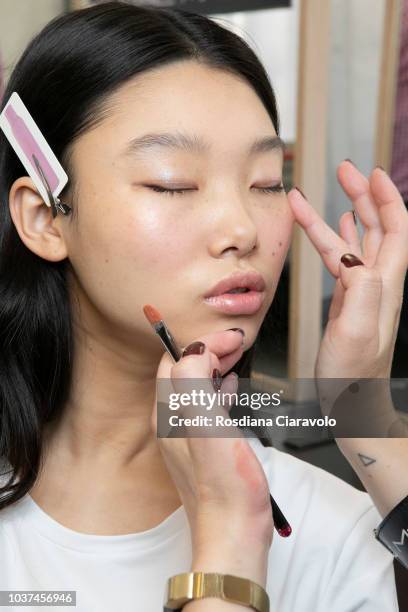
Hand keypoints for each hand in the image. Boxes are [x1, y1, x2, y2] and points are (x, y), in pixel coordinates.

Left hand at [151, 329, 272, 585]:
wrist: (233, 533)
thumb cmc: (224, 485)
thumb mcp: (207, 423)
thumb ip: (195, 380)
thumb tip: (196, 349)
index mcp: (167, 412)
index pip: (174, 358)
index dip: (203, 340)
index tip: (233, 336)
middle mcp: (171, 422)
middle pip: (183, 370)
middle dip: (209, 349)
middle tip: (238, 342)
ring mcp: (187, 436)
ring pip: (195, 386)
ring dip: (215, 366)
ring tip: (237, 356)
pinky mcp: (205, 448)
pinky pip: (207, 406)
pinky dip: (219, 388)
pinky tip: (232, 387)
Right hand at [288, 162, 407, 380]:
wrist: (350, 402)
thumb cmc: (352, 377)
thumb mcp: (355, 335)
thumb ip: (360, 293)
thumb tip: (353, 257)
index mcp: (384, 286)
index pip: (395, 231)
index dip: (386, 199)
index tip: (372, 173)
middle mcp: (377, 284)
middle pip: (377, 228)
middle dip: (363, 195)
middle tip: (345, 170)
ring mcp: (363, 291)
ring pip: (356, 241)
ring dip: (343, 213)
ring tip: (326, 191)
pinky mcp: (348, 301)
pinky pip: (342, 259)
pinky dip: (335, 238)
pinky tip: (334, 228)